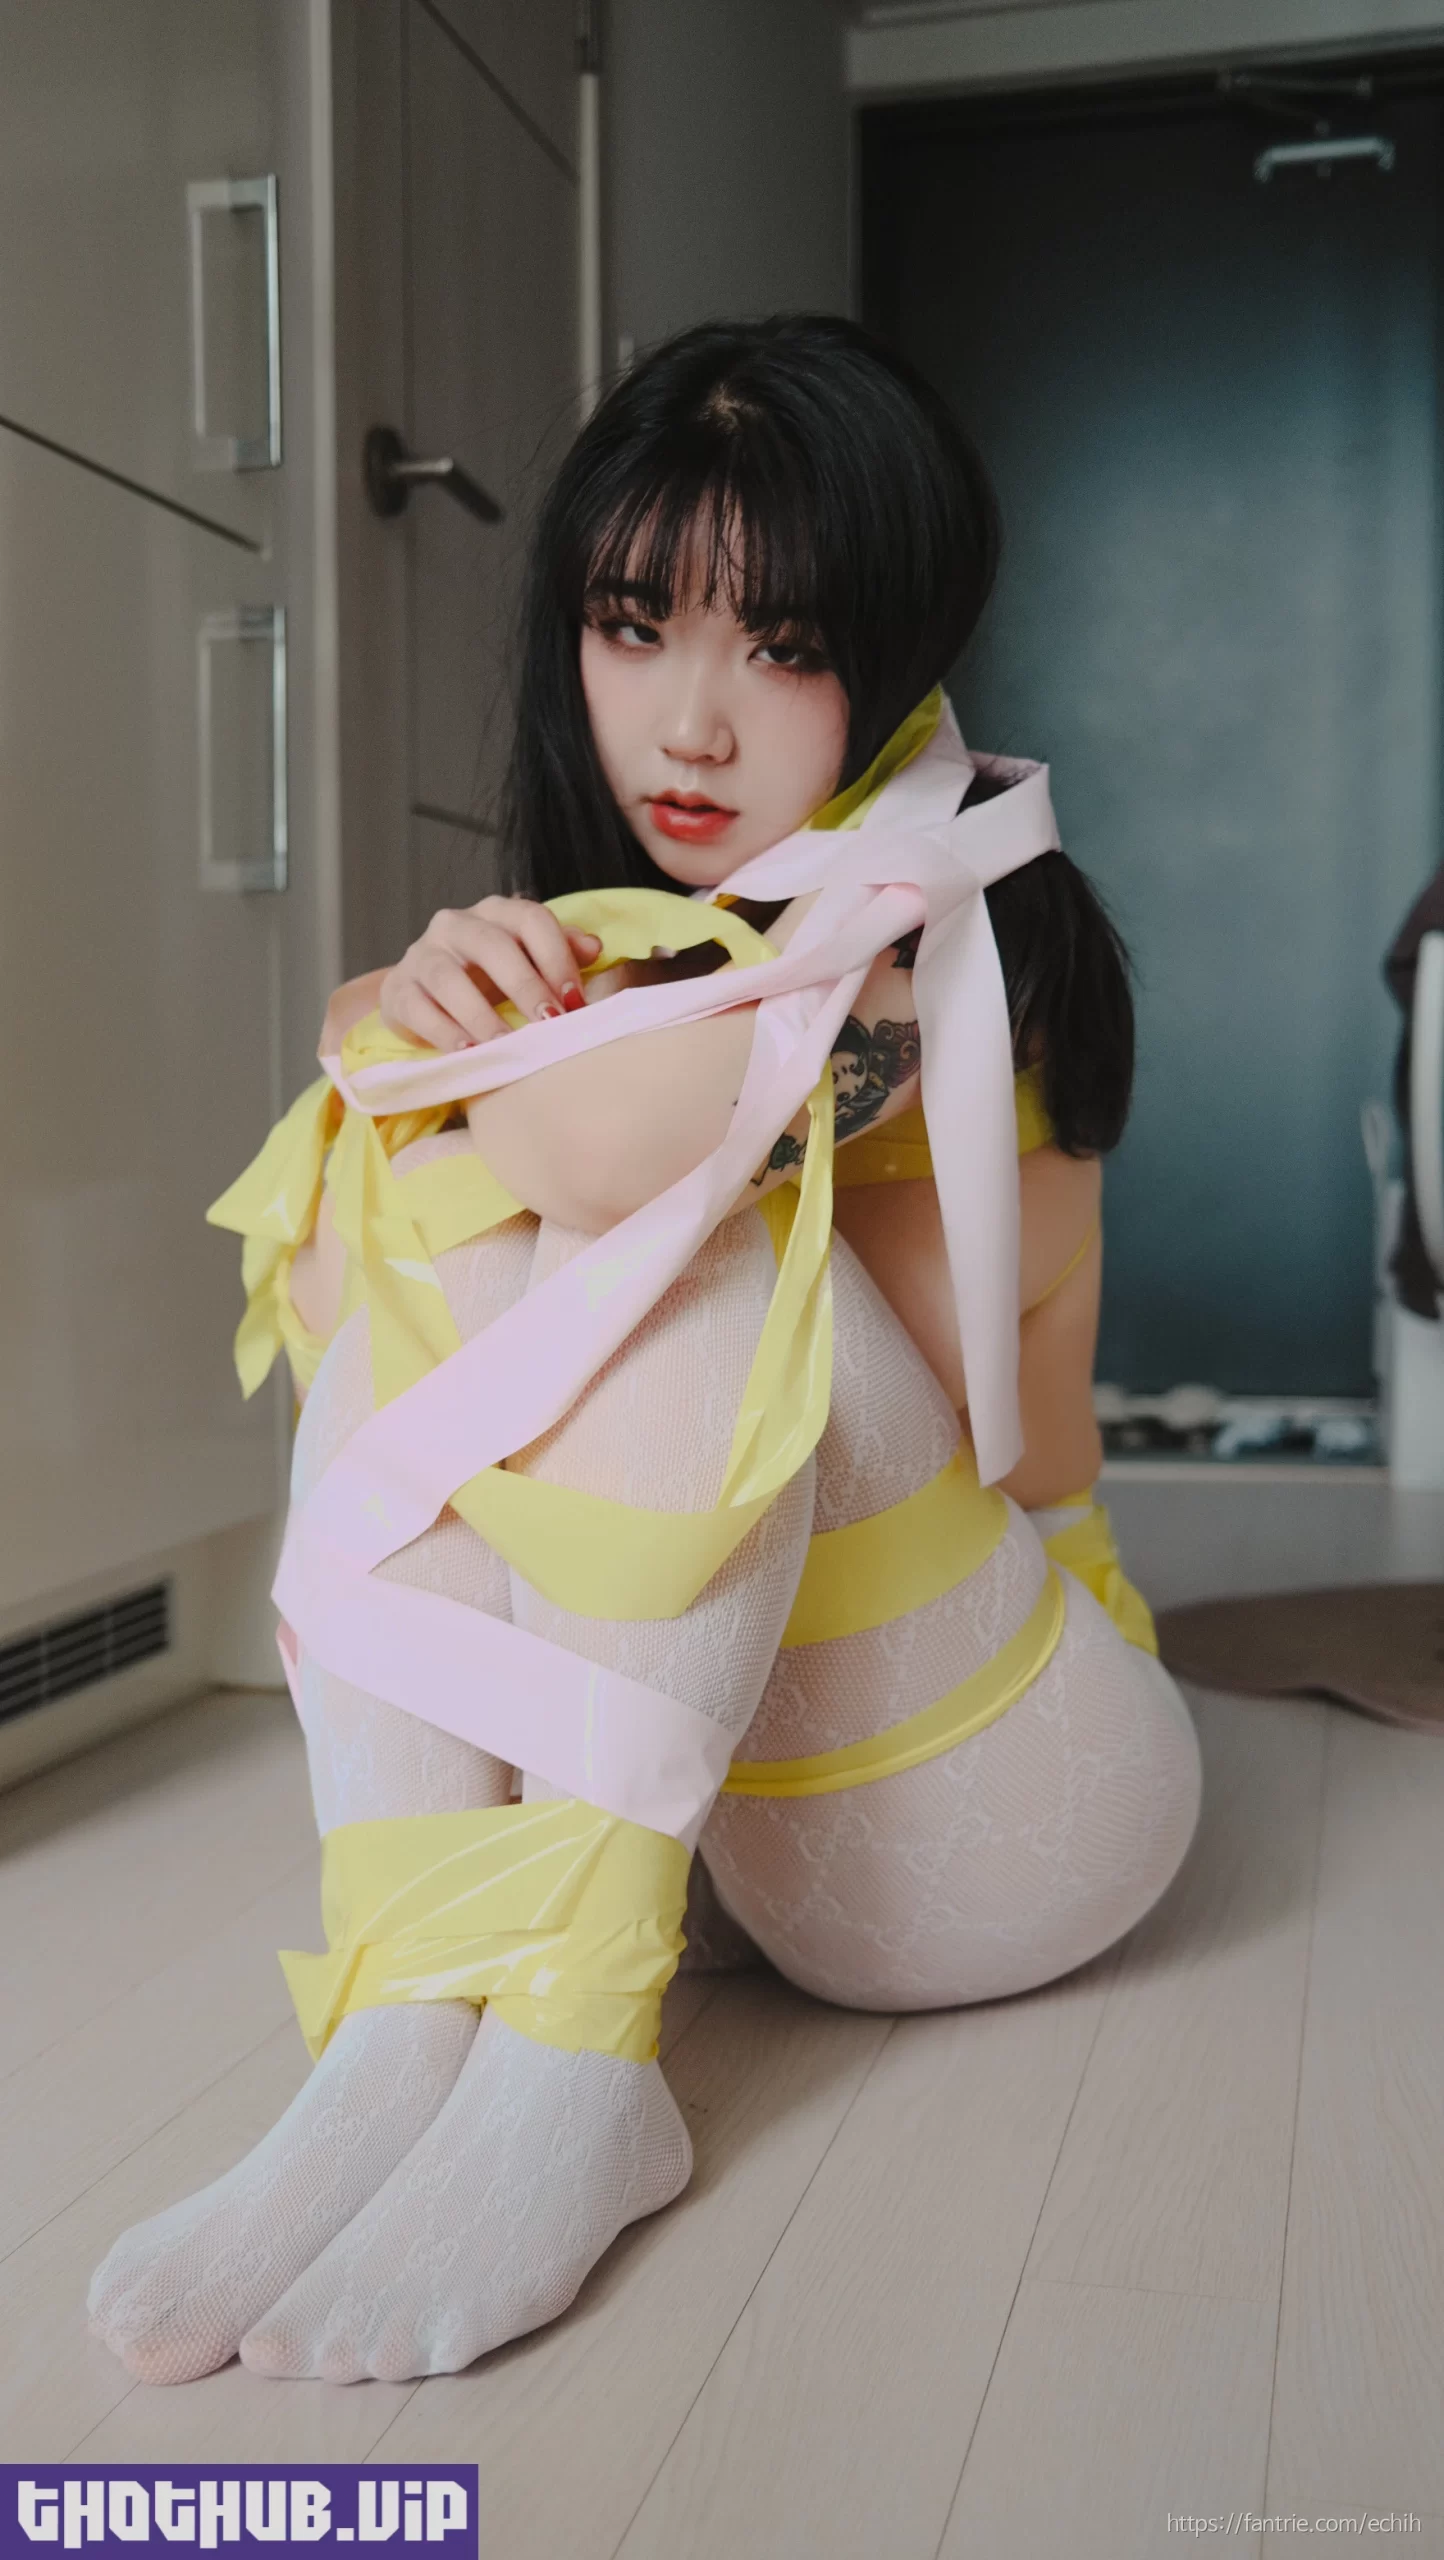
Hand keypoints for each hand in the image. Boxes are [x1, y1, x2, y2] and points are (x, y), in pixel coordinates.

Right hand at [378, 898, 601, 1049]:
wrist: (425, 996)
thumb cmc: (487, 979)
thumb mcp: (526, 962)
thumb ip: (561, 952)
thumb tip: (594, 947)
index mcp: (496, 913)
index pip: (531, 919)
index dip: (557, 957)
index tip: (575, 1001)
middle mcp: (456, 924)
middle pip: (492, 945)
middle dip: (525, 986)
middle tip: (548, 1024)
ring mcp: (422, 954)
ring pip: (448, 977)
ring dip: (481, 1015)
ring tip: (506, 1046)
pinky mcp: (398, 988)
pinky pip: (417, 1007)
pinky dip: (443, 1032)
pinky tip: (467, 1051)